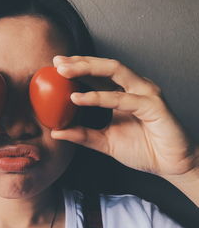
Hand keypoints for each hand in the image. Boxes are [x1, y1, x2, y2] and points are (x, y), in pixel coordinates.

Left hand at [51, 55, 197, 177]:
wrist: (171, 165)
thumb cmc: (143, 149)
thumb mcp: (104, 142)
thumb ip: (82, 135)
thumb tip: (56, 132)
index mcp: (123, 92)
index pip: (98, 73)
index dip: (78, 67)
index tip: (55, 66)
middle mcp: (135, 87)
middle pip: (105, 66)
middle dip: (79, 62)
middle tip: (57, 63)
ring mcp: (145, 93)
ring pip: (115, 72)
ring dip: (87, 70)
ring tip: (64, 72)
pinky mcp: (154, 106)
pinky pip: (123, 99)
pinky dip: (100, 96)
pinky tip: (80, 98)